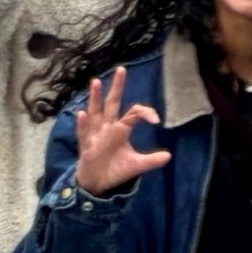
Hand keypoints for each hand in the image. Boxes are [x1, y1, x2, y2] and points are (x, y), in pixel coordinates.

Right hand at [73, 67, 171, 195]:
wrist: (98, 183)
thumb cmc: (115, 168)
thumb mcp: (137, 165)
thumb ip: (152, 161)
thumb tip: (169, 156)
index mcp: (121, 129)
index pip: (133, 113)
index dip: (145, 112)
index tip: (156, 119)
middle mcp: (107, 127)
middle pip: (112, 103)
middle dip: (117, 87)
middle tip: (122, 69)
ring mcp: (95, 135)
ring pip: (95, 113)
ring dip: (95, 98)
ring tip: (96, 81)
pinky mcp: (85, 146)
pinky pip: (83, 133)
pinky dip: (83, 124)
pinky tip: (81, 113)